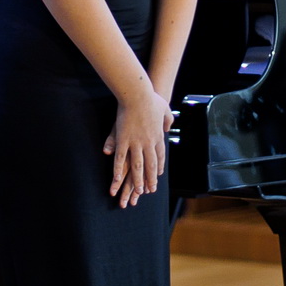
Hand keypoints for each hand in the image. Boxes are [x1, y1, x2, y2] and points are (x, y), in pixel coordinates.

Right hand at [103, 87, 171, 208]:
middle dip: (149, 179)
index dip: (158, 167)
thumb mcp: (164, 108)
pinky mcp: (123, 139)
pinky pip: (120, 158)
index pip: (159, 156)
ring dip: (136, 180)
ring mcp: (135, 142)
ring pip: (137, 166)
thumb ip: (167, 119)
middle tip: (149, 191)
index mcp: (158, 136)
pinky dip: (118, 169)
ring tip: (136, 192)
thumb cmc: (151, 98)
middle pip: (150, 165)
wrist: (138, 93)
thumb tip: (168, 127)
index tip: (156, 176)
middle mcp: (148, 142)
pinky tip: (116, 179)